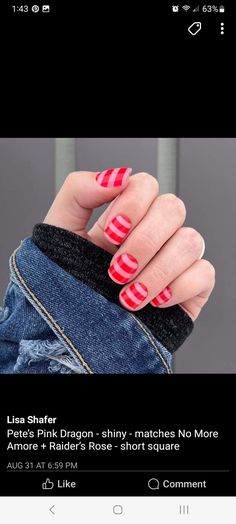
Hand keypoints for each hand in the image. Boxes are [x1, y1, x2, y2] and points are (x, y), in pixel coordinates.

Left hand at [44, 168, 214, 319]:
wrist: (75, 331)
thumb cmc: (68, 283)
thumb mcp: (59, 232)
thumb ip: (79, 191)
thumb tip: (115, 176)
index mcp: (126, 216)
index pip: (146, 185)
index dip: (132, 205)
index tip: (111, 233)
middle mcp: (154, 233)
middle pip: (172, 207)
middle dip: (143, 241)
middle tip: (117, 269)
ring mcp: (175, 258)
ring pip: (190, 240)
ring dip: (156, 271)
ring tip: (129, 295)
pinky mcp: (191, 285)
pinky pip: (204, 272)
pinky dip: (177, 288)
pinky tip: (154, 302)